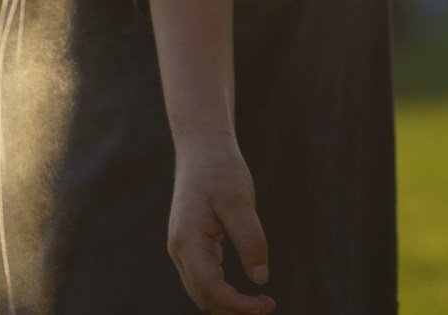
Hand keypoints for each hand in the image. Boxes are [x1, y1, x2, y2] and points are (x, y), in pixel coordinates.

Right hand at [165, 137, 274, 313]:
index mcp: (187, 240)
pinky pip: (204, 277)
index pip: (209, 287)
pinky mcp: (191, 243)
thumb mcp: (239, 201)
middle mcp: (180, 249)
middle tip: (267, 307)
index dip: (236, 304)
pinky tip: (245, 289)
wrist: (202, 148)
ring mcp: (183, 247)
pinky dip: (223, 289)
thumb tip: (260, 277)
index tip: (263, 306)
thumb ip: (250, 239)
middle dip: (233, 308)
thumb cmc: (220, 169)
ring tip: (260, 303)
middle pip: (203, 295)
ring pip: (202, 289)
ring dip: (228, 302)